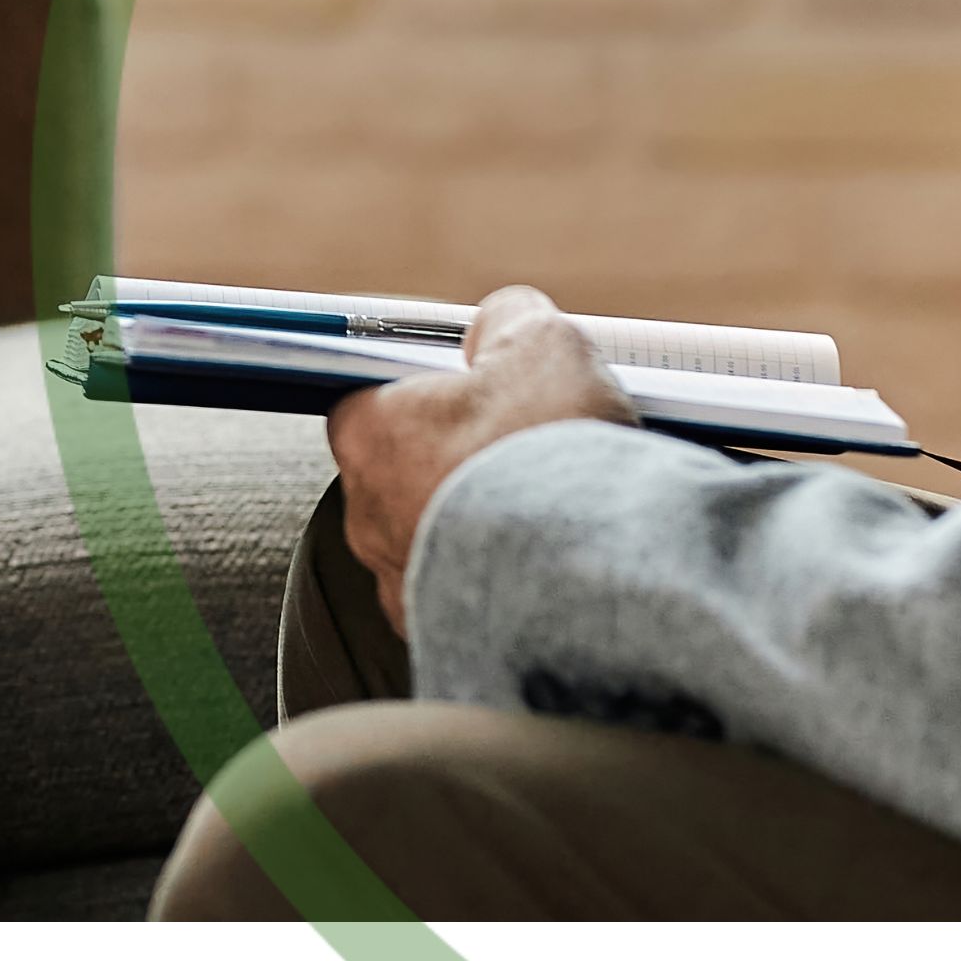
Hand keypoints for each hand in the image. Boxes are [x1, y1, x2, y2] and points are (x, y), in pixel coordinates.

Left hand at [322, 284, 628, 638]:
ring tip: (551, 510)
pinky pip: (464, 599)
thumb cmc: (553, 451)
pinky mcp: (438, 639)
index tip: (477, 391)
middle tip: (525, 447)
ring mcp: (399, 586)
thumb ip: (509, 320)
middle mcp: (366, 517)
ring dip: (478, 525)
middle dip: (458, 460)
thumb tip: (500, 323)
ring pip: (434, 540)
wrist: (594, 574)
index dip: (426, 392)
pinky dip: (498, 582)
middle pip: (405, 472)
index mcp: (370, 436)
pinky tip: (550, 564)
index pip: (372, 401)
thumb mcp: (543, 343)